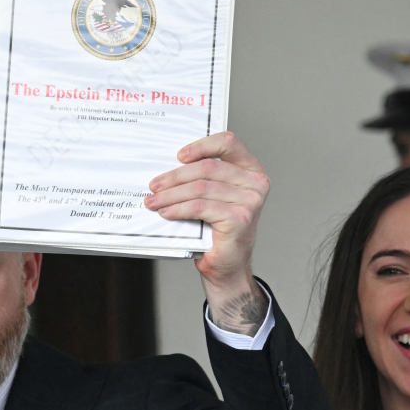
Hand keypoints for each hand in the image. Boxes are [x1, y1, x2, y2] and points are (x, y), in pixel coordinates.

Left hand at [144, 132, 269, 333]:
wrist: (226, 266)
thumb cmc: (217, 231)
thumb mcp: (211, 197)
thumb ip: (201, 178)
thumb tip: (167, 168)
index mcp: (250, 170)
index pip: (228, 142)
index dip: (201, 145)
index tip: (178, 156)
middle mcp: (255, 183)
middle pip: (208, 168)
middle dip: (175, 177)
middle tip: (154, 185)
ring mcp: (250, 201)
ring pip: (201, 188)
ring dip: (171, 195)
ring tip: (154, 201)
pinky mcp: (240, 218)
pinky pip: (200, 207)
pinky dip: (178, 209)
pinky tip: (166, 213)